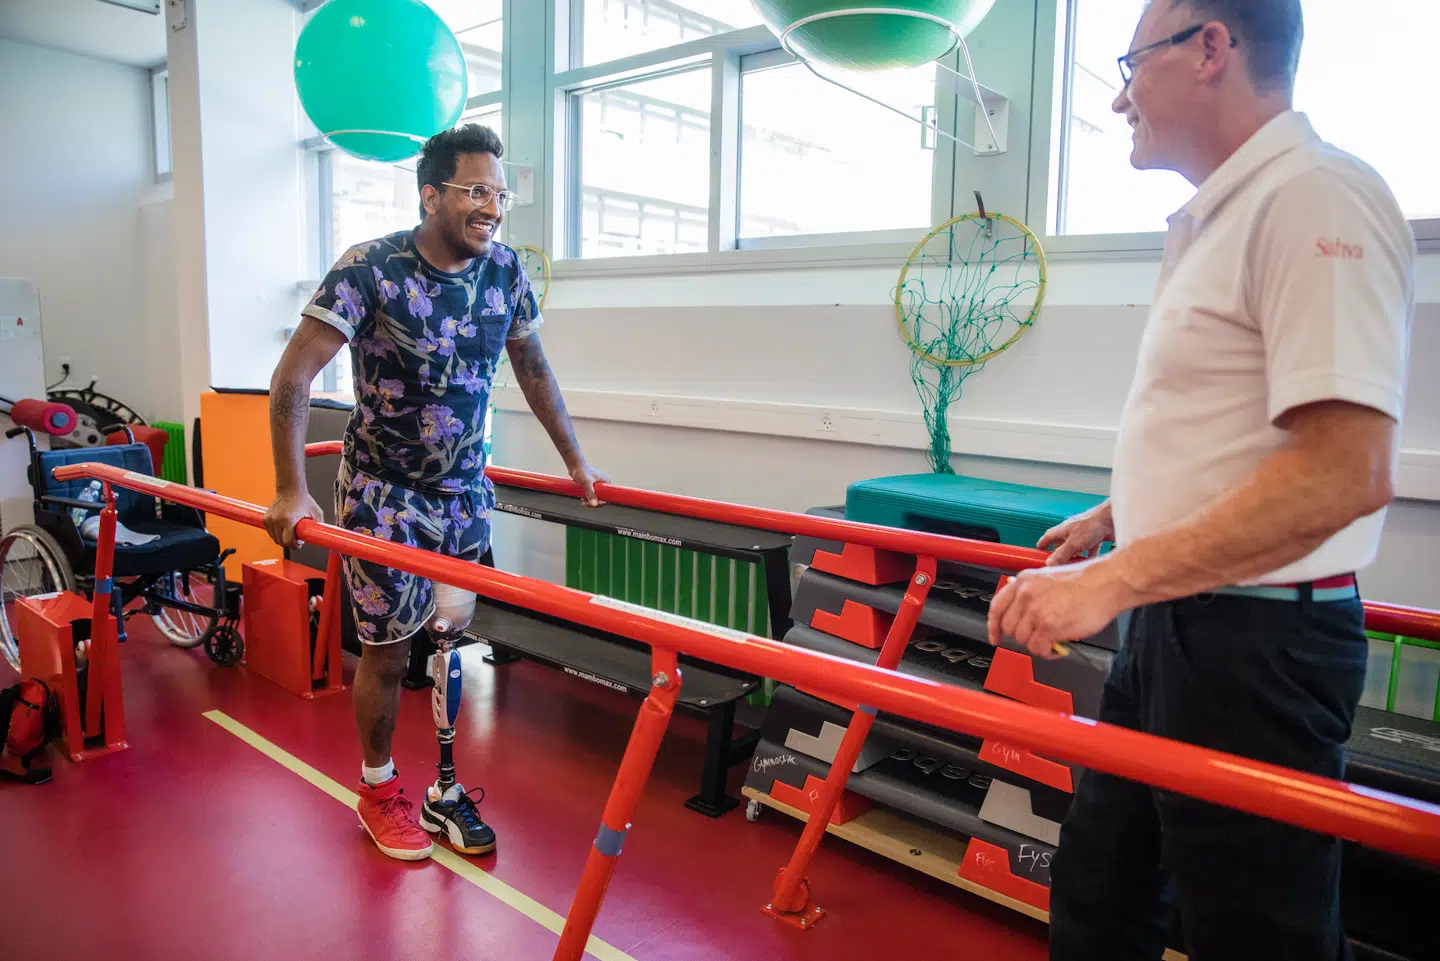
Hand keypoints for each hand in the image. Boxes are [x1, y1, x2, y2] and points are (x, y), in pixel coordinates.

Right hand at [263, 488, 324, 548]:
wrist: (290, 489)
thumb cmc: (303, 500)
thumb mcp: (316, 512)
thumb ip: (319, 525)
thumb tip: (321, 536)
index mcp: (288, 520)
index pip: (288, 542)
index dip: (294, 545)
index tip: (299, 543)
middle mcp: (277, 520)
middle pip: (280, 541)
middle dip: (289, 543)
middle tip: (296, 538)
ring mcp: (270, 519)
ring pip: (274, 538)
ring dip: (282, 539)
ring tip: (290, 532)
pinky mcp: (265, 519)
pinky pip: (270, 532)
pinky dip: (276, 533)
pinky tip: (283, 528)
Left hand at [569, 462, 608, 507]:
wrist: (574, 465)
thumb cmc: (582, 470)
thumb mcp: (587, 482)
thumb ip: (591, 493)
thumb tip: (594, 504)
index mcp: (606, 482)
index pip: (608, 496)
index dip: (601, 502)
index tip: (594, 504)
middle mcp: (603, 484)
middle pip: (601, 498)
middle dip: (594, 502)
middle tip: (586, 503)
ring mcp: (597, 486)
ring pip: (595, 498)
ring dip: (589, 501)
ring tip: (583, 500)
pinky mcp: (591, 487)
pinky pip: (591, 496)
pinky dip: (587, 499)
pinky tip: (582, 498)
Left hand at [986, 561, 1128, 658]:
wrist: (1107, 582)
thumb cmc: (1086, 581)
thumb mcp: (1048, 578)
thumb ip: (1030, 593)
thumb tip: (1021, 613)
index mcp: (1023, 581)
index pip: (996, 607)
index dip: (994, 626)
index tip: (995, 637)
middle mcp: (1026, 595)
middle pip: (1010, 628)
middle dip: (1024, 636)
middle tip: (1039, 636)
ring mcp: (1036, 611)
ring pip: (1023, 640)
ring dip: (1037, 644)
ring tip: (1052, 640)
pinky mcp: (1049, 626)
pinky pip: (1038, 649)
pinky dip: (1046, 652)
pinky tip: (1056, 647)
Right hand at [1037, 503, 1113, 565]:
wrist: (1113, 519)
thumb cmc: (1092, 525)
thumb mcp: (1074, 543)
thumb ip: (1062, 554)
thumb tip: (1049, 563)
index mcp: (1064, 528)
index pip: (1049, 535)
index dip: (1043, 542)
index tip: (1039, 549)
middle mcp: (1073, 531)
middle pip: (1062, 543)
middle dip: (1060, 554)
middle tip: (1057, 565)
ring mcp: (1085, 534)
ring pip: (1076, 548)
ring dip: (1075, 557)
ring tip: (1073, 567)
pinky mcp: (1097, 538)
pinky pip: (1090, 549)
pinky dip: (1089, 556)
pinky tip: (1090, 564)